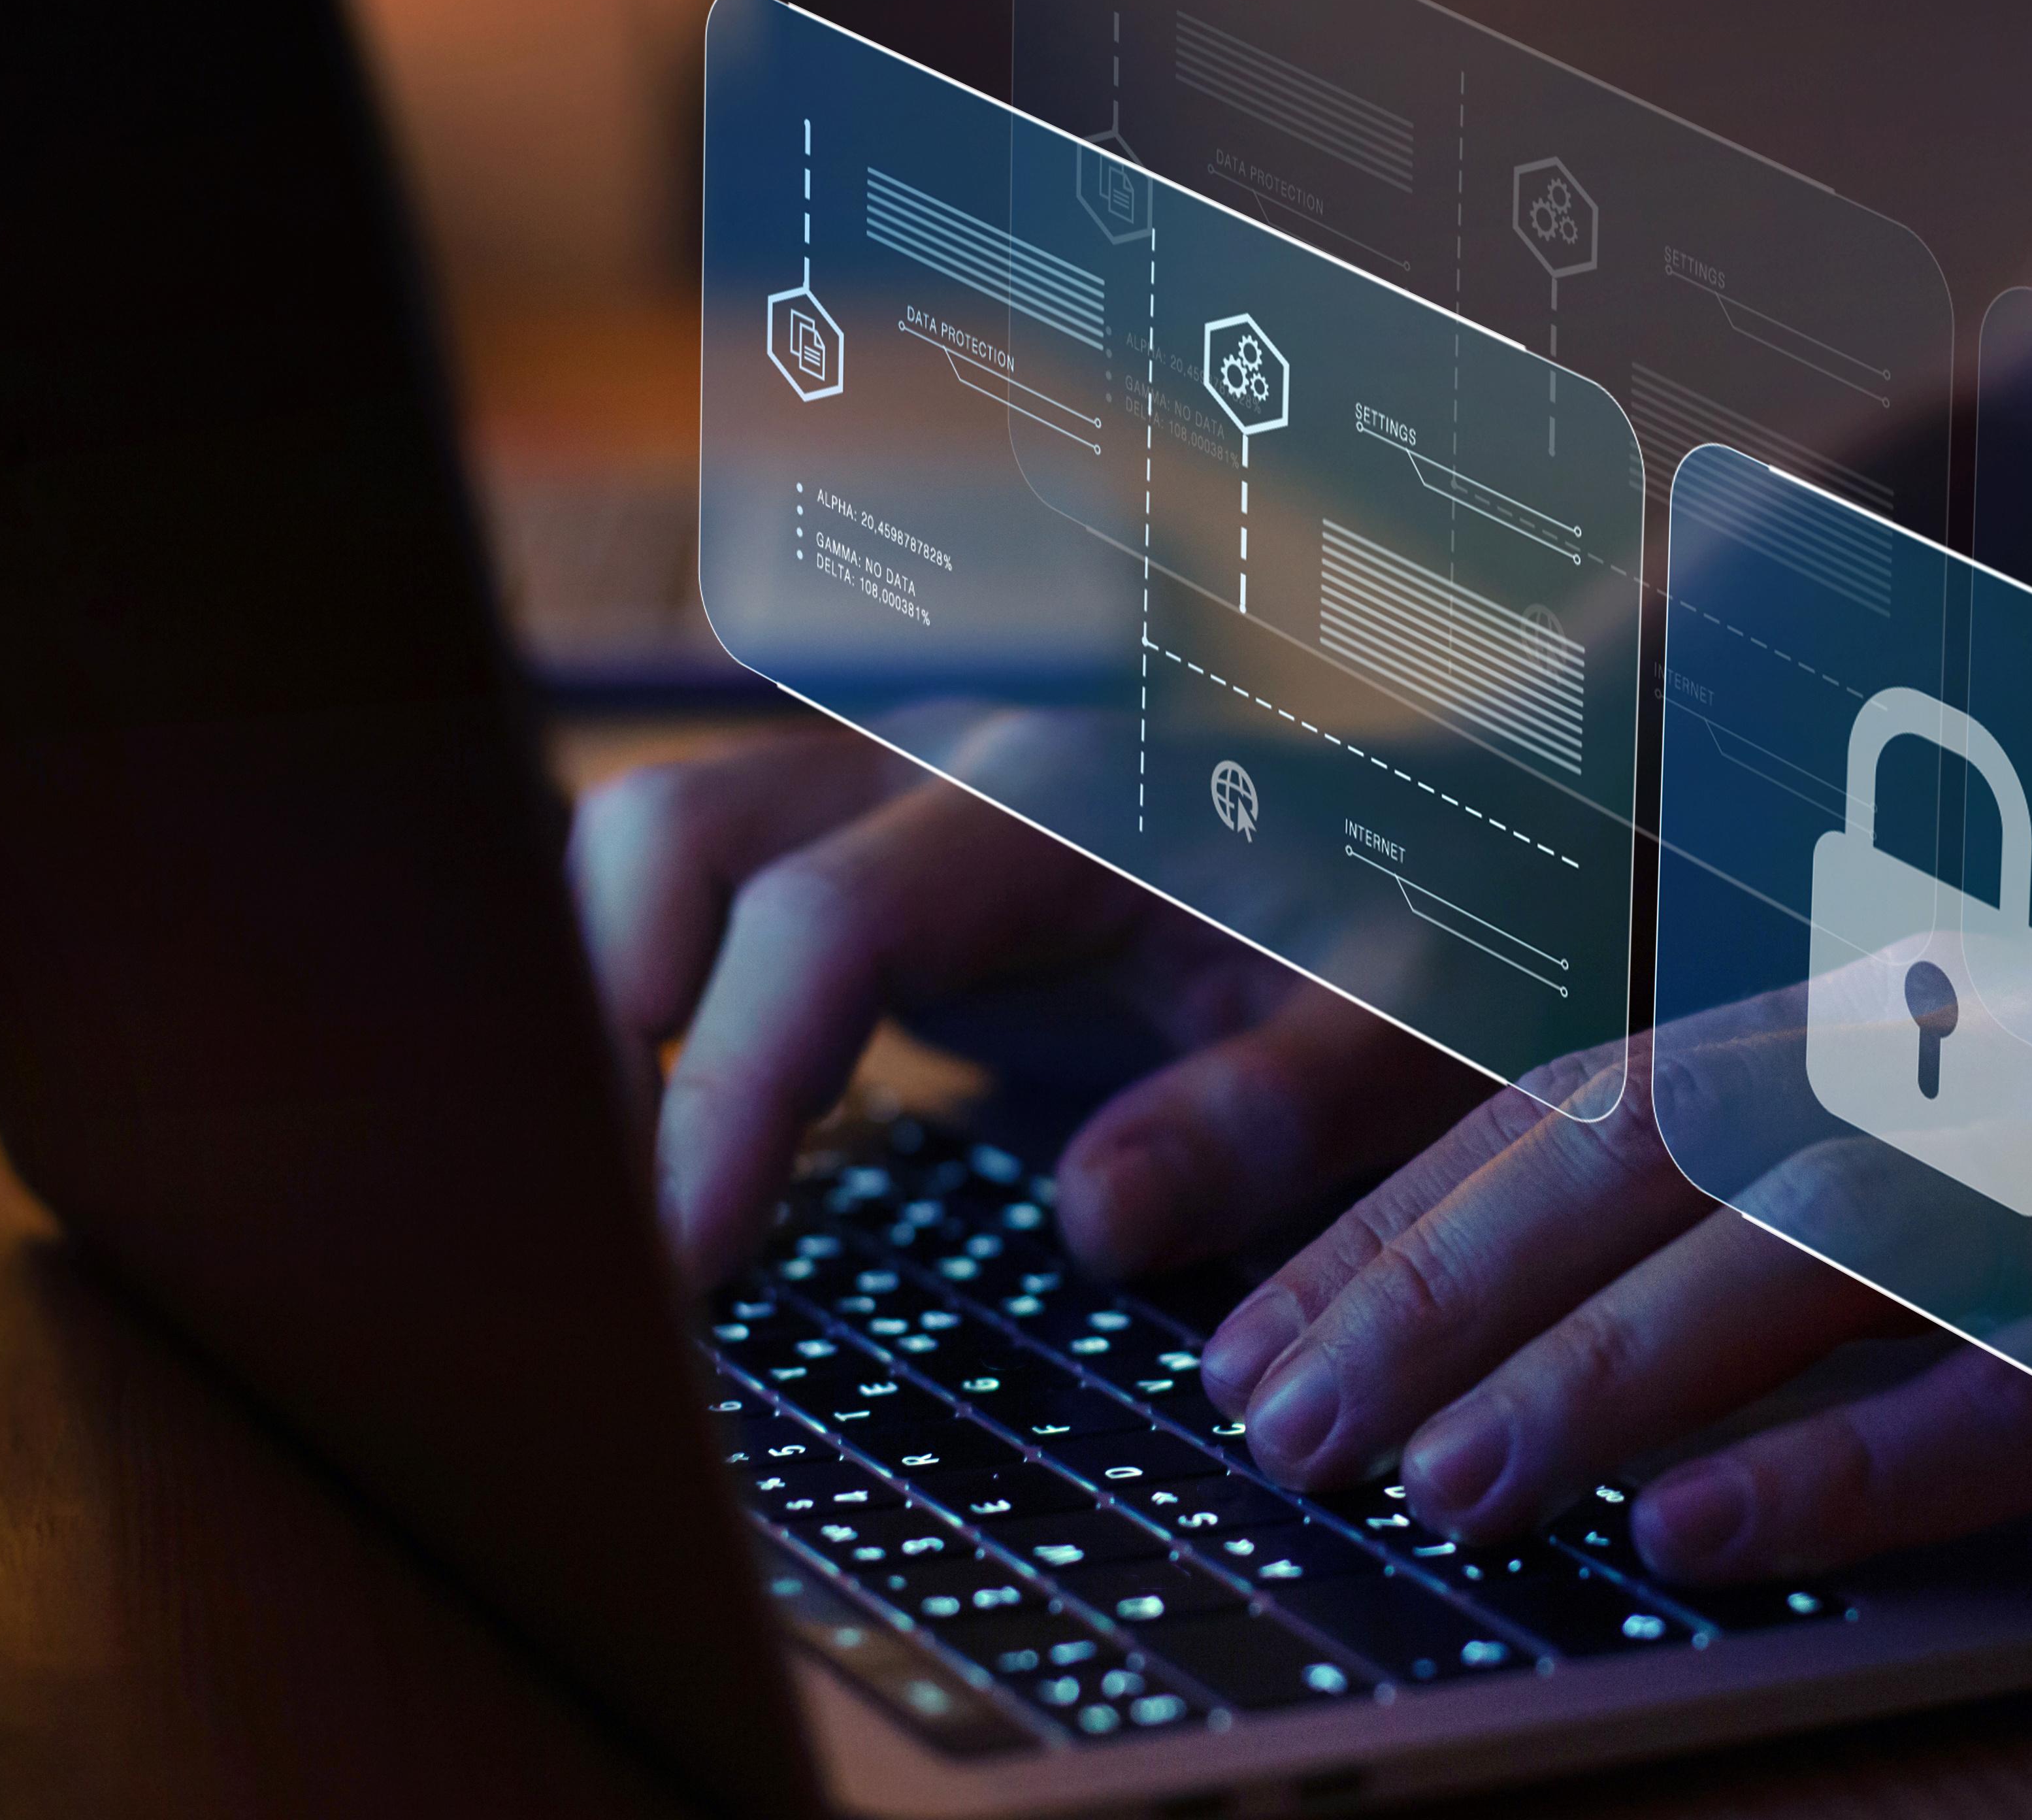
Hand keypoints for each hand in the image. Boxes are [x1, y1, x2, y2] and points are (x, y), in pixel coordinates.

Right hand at [569, 719, 1485, 1285]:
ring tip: (623, 1192)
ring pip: (657, 843)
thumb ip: (1278, 1108)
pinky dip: (646, 990)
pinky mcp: (871, 855)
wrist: (1432, 810)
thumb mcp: (1400, 1023)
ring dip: (602, 999)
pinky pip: (703, 888)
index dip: (727, 1084)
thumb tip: (1097, 1217)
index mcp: (1057, 807)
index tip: (681, 1260)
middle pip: (674, 833)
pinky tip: (667, 1134)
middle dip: (600, 1023)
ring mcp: (887, 797)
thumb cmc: (1419, 917)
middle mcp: (939, 772)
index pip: (825, 921)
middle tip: (613, 1233)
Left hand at [1198, 1030, 2031, 1580]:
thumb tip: (1531, 1355)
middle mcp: (1990, 1045)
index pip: (1588, 1090)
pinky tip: (1700, 1540)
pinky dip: (1845, 1469)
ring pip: (1806, 1256)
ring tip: (1439, 1494)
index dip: (1406, 1212)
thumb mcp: (1994, 1151)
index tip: (1260, 1333)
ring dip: (1598, 1381)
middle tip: (1283, 1424)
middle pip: (1655, 1152)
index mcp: (1904, 1005)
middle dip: (1439, 1291)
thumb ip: (1791, 1205)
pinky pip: (2012, 1391)